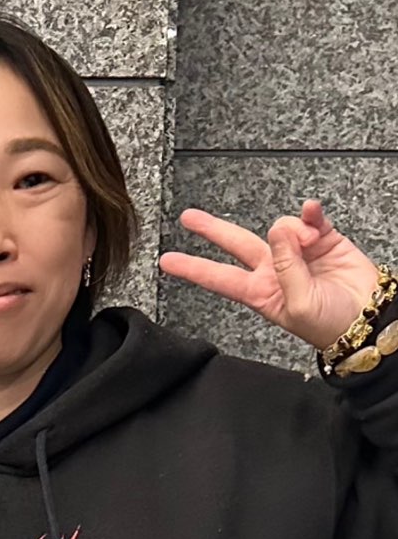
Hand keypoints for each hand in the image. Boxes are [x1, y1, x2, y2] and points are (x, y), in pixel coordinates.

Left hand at [159, 200, 381, 348]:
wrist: (372, 321)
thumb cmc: (332, 325)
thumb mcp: (298, 306)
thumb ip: (286, 267)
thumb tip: (279, 231)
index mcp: (259, 292)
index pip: (218, 278)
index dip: (192, 268)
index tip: (167, 261)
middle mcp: (273, 270)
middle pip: (236, 244)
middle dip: (212, 229)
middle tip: (188, 217)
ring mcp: (297, 253)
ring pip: (278, 228)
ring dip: (292, 231)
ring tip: (311, 246)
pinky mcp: (323, 240)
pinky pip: (309, 218)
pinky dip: (309, 214)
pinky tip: (312, 212)